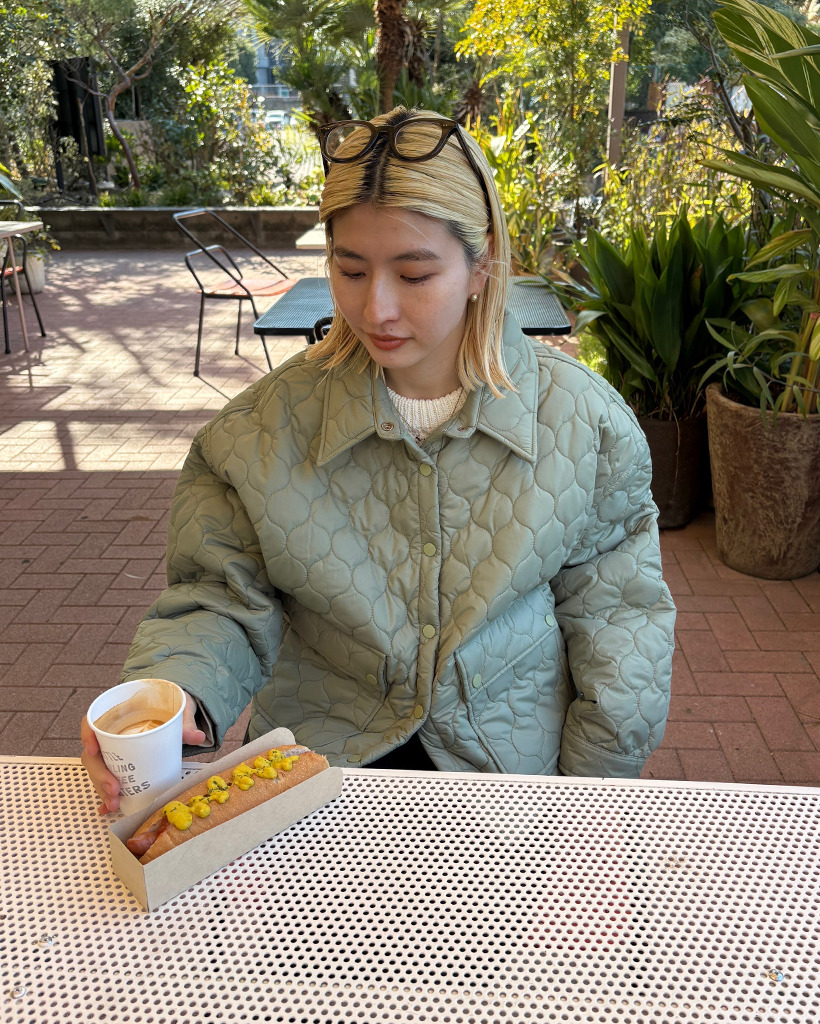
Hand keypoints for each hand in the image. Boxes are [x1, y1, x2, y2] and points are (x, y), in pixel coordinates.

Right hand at [81, 692, 206, 814]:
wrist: (174, 710)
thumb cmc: (169, 706)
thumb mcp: (178, 710)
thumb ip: (184, 723)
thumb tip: (197, 737)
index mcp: (119, 714)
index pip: (92, 722)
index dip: (87, 735)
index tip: (92, 750)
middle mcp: (111, 734)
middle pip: (94, 754)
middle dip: (100, 774)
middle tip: (114, 788)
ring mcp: (113, 751)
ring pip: (98, 770)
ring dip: (102, 788)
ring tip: (114, 803)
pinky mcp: (121, 765)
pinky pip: (108, 780)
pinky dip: (106, 795)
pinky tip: (108, 809)